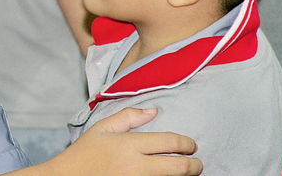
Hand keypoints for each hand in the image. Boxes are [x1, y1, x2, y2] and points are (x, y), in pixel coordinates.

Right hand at [44, 108, 202, 175]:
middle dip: (193, 166)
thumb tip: (154, 111)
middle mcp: (135, 166)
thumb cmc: (84, 154)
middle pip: (178, 168)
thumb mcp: (102, 128)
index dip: (186, 144)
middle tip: (197, 163)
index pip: (169, 142)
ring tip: (186, 173)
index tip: (191, 145)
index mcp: (129, 145)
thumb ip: (129, 117)